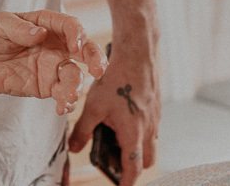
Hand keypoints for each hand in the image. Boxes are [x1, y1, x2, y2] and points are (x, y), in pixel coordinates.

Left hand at [0, 10, 106, 115]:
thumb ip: (16, 27)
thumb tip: (40, 33)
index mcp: (45, 24)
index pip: (69, 25)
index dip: (76, 33)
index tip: (75, 45)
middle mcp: (55, 45)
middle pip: (84, 49)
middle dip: (95, 57)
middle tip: (98, 69)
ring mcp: (53, 67)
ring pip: (76, 75)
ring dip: (77, 86)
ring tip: (69, 96)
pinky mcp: (47, 86)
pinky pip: (63, 94)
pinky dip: (67, 102)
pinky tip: (61, 108)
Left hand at [69, 44, 159, 185]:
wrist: (137, 56)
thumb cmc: (116, 80)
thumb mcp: (93, 106)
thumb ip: (83, 130)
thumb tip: (74, 148)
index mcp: (133, 133)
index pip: (134, 168)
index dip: (127, 182)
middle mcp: (149, 130)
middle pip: (145, 160)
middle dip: (132, 166)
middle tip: (114, 162)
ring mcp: (154, 120)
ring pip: (149, 145)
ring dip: (135, 148)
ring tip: (114, 138)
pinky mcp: (155, 109)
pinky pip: (150, 129)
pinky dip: (138, 133)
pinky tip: (122, 120)